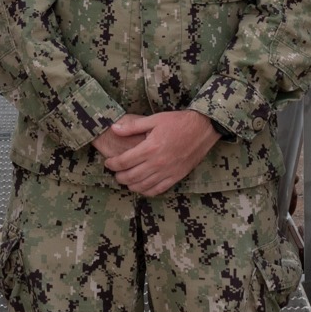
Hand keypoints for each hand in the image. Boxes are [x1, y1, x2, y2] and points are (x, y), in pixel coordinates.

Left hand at [102, 111, 220, 196]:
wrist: (202, 129)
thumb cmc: (178, 122)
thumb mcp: (154, 119)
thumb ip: (133, 126)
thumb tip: (114, 128)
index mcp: (150, 148)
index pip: (124, 161)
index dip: (113, 164)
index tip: (108, 163)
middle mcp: (157, 163)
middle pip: (131, 176)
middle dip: (119, 176)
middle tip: (115, 173)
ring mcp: (167, 172)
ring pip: (143, 186)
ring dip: (131, 185)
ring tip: (126, 180)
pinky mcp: (176, 177)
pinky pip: (158, 190)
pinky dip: (147, 191)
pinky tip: (142, 188)